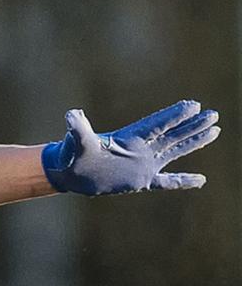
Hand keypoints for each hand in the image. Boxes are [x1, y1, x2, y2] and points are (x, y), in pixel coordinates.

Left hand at [41, 100, 219, 194]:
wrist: (70, 173)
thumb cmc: (71, 154)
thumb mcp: (76, 141)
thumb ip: (78, 129)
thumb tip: (71, 115)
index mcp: (129, 138)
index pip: (157, 124)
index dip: (174, 115)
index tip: (194, 104)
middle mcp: (140, 149)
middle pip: (172, 134)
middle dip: (192, 125)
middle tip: (213, 113)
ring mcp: (143, 164)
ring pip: (174, 151)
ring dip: (194, 142)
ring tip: (215, 131)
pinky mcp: (140, 180)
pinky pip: (167, 181)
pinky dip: (183, 181)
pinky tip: (201, 179)